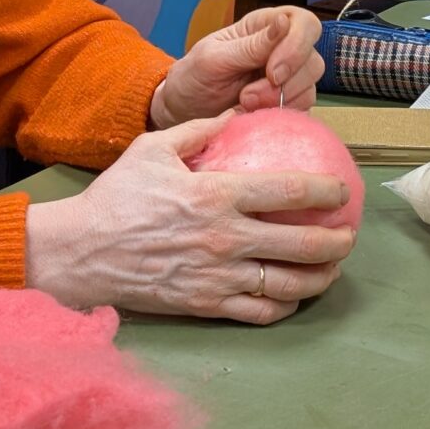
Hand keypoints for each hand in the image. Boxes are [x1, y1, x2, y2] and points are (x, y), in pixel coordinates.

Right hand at [24, 117, 355, 324]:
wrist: (80, 253)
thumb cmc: (115, 198)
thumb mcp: (152, 149)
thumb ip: (198, 130)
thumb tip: (234, 116)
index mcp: (217, 194)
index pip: (290, 191)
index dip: (327, 189)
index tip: (343, 189)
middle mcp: (225, 238)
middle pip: (302, 244)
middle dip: (338, 240)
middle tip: (349, 234)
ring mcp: (218, 276)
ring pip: (288, 284)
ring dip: (320, 277)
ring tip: (332, 268)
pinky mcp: (206, 305)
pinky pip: (259, 312)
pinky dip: (284, 306)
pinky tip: (293, 297)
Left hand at [151, 7, 323, 125]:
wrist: (184, 112)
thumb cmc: (194, 78)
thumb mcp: (213, 58)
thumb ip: (250, 45)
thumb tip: (283, 22)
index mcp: (264, 27)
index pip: (304, 23)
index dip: (297, 46)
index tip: (272, 72)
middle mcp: (282, 49)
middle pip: (313, 59)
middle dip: (285, 83)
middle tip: (248, 97)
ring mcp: (288, 79)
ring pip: (311, 87)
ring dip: (280, 102)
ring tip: (245, 105)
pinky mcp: (287, 104)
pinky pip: (302, 110)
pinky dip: (281, 116)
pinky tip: (255, 116)